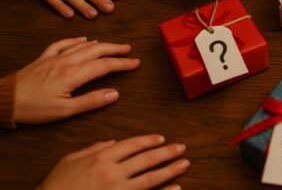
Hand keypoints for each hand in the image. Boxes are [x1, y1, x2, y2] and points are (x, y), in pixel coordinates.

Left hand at [13, 38, 139, 123]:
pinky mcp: (44, 58)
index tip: (136, 62)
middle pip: (97, 50)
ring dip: (100, 44)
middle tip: (129, 49)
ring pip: (82, 45)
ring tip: (112, 46)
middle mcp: (66, 62)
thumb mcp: (64, 111)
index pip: (104, 65)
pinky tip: (83, 39)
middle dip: (115, 49)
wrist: (5, 100)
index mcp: (73, 75)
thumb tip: (115, 93)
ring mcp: (54, 57)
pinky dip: (75, 40)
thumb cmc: (34, 108)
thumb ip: (91, 101)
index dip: (122, 63)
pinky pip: (62, 43)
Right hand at [39, 134, 189, 189]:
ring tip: (184, 164)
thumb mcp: (70, 160)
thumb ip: (93, 148)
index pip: (132, 145)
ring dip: (170, 170)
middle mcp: (112, 173)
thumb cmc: (56, 185)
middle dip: (167, 152)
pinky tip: (177, 188)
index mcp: (101, 157)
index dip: (149, 141)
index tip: (162, 138)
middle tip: (182, 148)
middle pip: (146, 160)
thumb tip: (112, 142)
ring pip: (150, 178)